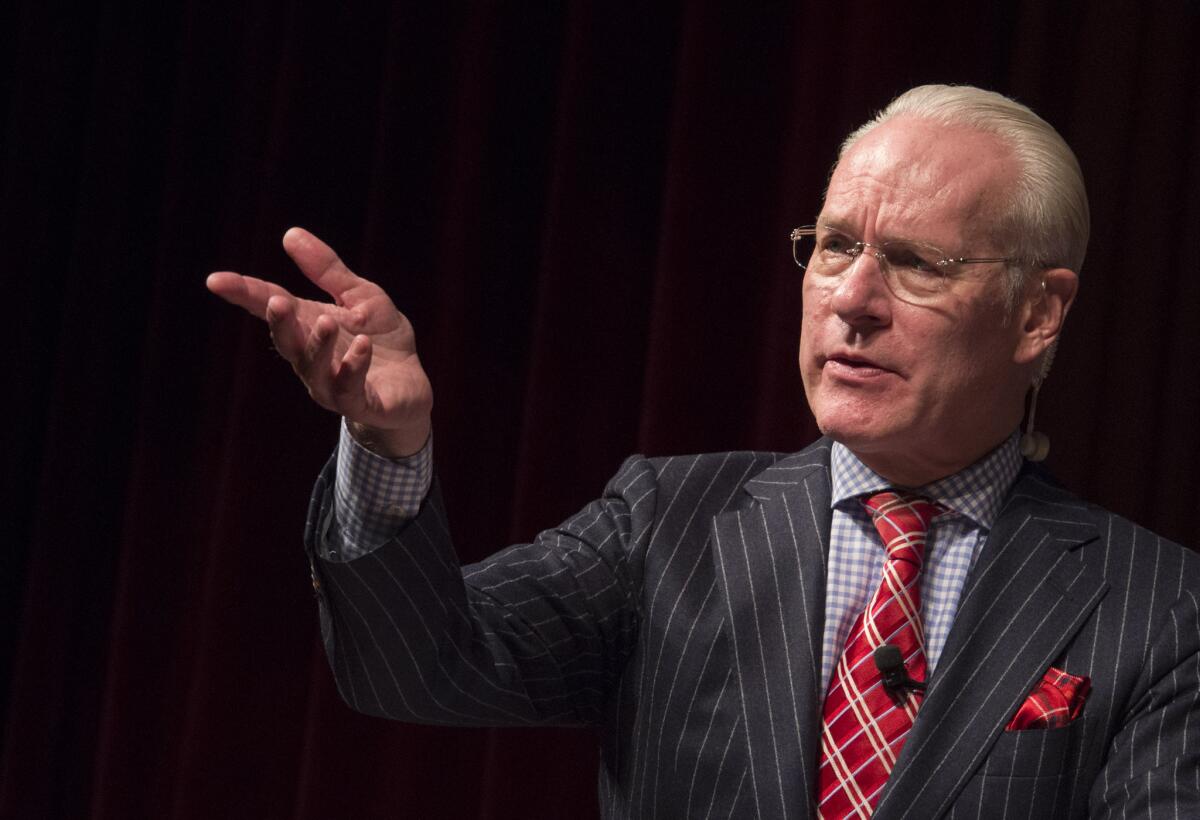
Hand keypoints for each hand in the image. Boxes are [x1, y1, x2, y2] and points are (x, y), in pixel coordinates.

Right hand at [207, 227, 431, 457]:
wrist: (411, 386)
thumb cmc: (381, 338)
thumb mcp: (359, 295)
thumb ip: (327, 270)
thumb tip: (290, 233)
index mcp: (308, 326)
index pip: (270, 306)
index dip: (243, 294)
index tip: (215, 280)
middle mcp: (311, 358)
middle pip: (286, 341)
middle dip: (280, 323)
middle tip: (277, 301)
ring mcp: (332, 384)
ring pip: (314, 369)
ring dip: (318, 345)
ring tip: (327, 322)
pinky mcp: (360, 403)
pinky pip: (349, 388)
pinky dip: (354, 367)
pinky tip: (363, 346)